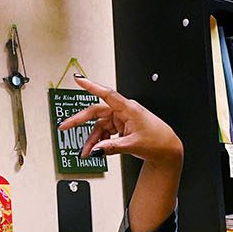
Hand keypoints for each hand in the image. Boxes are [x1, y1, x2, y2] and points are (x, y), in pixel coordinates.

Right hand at [57, 76, 182, 167]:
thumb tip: (95, 150)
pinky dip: (100, 142)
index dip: (91, 86)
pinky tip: (97, 150)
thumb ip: (111, 147)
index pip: (107, 94)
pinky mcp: (122, 127)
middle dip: (80, 121)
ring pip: (100, 126)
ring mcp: (122, 119)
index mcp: (129, 108)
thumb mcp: (132, 145)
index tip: (78, 79)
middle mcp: (124, 111)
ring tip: (86, 152)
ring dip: (92, 139)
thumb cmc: (157, 141)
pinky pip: (105, 132)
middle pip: (96, 112)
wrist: (168, 150)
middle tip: (65, 126)